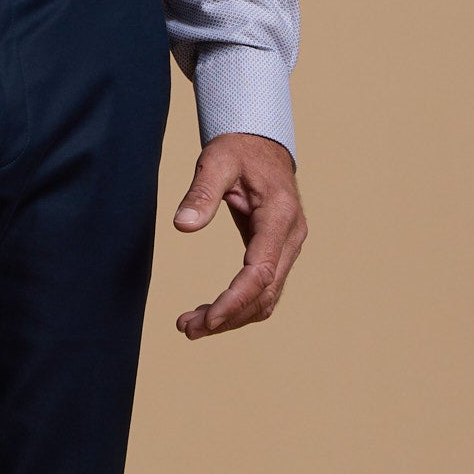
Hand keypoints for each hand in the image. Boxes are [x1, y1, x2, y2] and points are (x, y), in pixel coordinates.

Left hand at [172, 132, 307, 341]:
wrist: (260, 143)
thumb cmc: (239, 150)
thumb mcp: (216, 162)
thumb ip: (201, 193)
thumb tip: (182, 226)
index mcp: (280, 216)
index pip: (260, 271)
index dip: (235, 300)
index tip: (207, 320)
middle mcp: (291, 237)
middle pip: (265, 293)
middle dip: (228, 317)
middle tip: (187, 330)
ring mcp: (289, 247)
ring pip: (266, 297)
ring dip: (232, 317)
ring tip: (191, 326)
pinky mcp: (278, 252)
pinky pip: (264, 288)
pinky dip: (240, 305)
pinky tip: (212, 313)